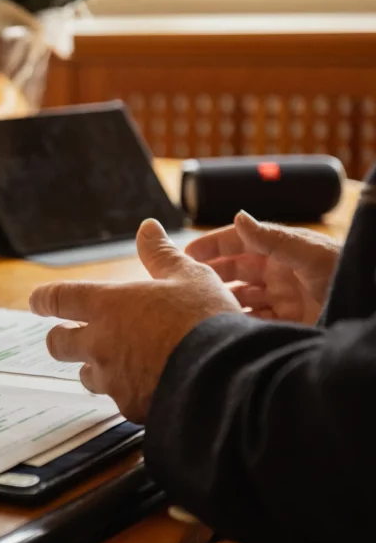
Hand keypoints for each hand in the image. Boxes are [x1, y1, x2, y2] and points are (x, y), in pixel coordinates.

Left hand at [29, 220, 240, 422]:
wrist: (226, 376)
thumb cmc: (206, 319)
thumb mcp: (189, 276)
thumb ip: (161, 254)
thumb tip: (147, 228)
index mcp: (107, 306)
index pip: (58, 299)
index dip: (43, 299)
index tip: (37, 301)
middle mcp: (99, 343)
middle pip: (57, 343)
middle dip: (61, 338)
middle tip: (71, 336)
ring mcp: (112, 379)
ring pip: (86, 375)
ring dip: (96, 368)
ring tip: (120, 363)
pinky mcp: (129, 407)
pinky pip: (120, 399)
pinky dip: (130, 392)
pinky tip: (151, 387)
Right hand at [185, 211, 339, 324]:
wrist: (365, 308)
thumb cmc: (345, 273)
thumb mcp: (308, 253)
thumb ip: (271, 238)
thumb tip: (238, 217)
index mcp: (281, 250)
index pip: (237, 244)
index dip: (210, 247)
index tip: (184, 254)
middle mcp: (278, 273)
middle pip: (234, 272)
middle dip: (210, 276)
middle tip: (184, 285)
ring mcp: (283, 299)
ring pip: (240, 298)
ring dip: (222, 301)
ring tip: (201, 308)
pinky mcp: (288, 323)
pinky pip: (254, 321)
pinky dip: (239, 322)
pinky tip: (225, 326)